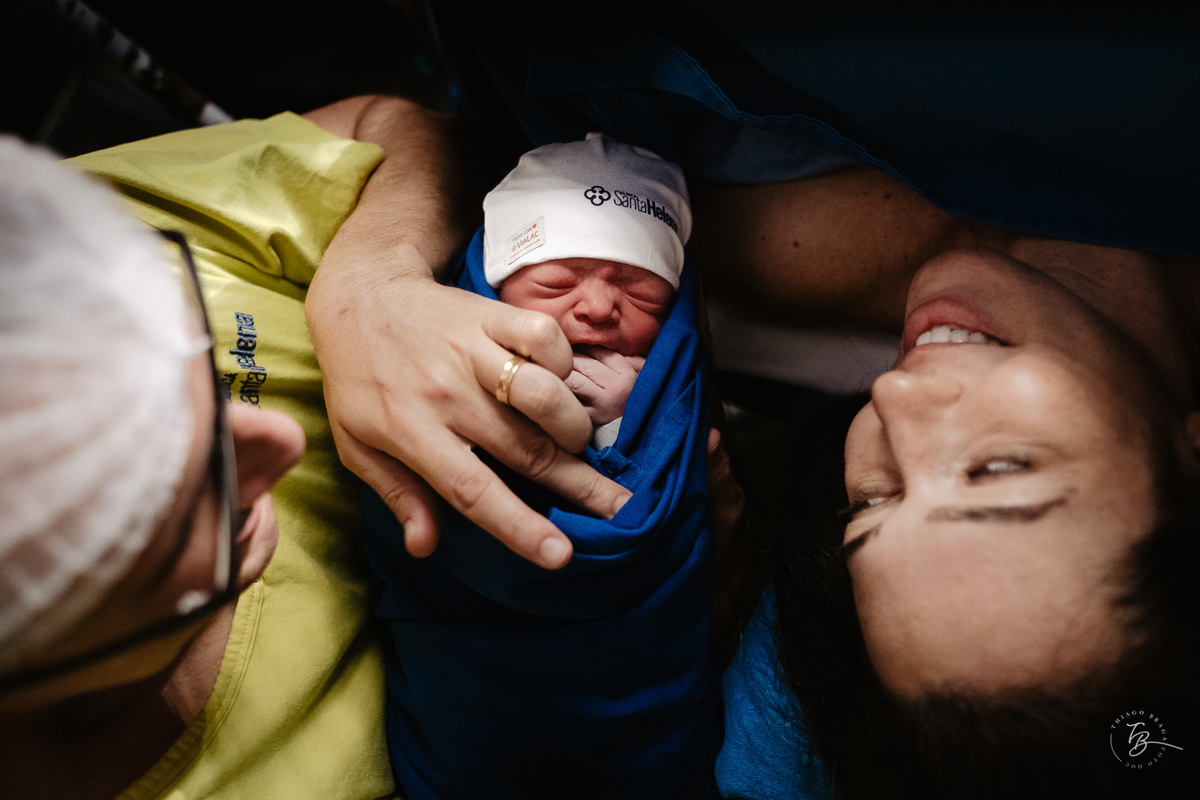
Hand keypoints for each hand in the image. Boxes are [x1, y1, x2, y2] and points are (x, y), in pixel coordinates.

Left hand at [307, 257, 631, 569]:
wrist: (360, 295)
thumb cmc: (360, 378)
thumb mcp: (357, 445)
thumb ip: (397, 494)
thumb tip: (424, 546)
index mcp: (410, 432)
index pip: (472, 491)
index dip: (520, 527)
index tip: (560, 556)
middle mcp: (446, 393)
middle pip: (527, 449)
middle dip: (579, 485)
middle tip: (619, 509)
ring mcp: (471, 350)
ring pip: (545, 393)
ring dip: (572, 426)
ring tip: (578, 444)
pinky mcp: (491, 314)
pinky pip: (546, 336)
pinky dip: (563, 361)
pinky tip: (557, 379)